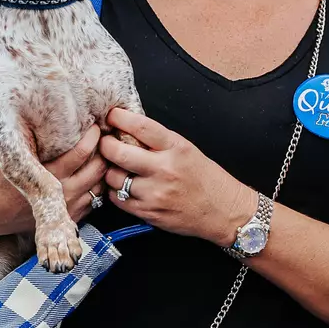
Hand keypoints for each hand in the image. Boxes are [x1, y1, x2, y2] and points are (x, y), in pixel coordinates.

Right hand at [0, 124, 105, 235]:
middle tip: (107, 135)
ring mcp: (68, 207)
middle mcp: (62, 192)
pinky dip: (99, 186)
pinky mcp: (70, 217)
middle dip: (105, 150)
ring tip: (106, 152)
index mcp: (47, 174)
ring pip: (101, 185)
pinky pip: (96, 200)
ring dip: (105, 168)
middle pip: (98, 168)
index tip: (95, 123)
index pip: (82, 151)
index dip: (94, 135)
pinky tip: (97, 172)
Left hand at [99, 107, 251, 243]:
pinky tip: (124, 186)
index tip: (111, 116)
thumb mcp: (188, 150)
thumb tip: (127, 129)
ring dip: (110, 170)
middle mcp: (164, 169)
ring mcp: (155, 193)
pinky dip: (116, 191)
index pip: (140, 126)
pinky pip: (117, 198)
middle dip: (105, 145)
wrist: (223, 210)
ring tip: (118, 168)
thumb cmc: (206, 179)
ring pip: (113, 177)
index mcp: (176, 147)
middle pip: (118, 152)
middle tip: (105, 143)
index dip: (119, 118)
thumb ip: (159, 141)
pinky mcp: (148, 212)